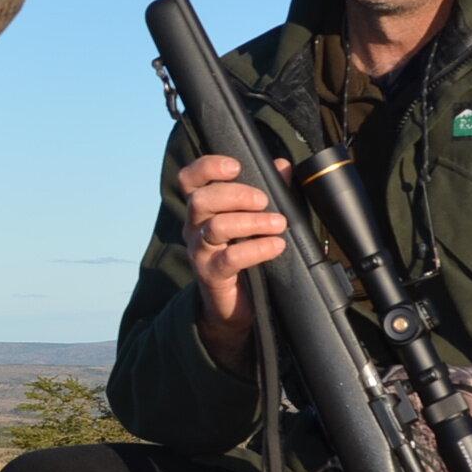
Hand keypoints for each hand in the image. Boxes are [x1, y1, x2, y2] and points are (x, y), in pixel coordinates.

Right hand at [176, 153, 289, 374]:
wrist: (233, 306)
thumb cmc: (245, 255)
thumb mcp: (255, 219)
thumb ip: (269, 190)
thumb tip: (282, 166)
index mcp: (201, 210)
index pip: (188, 180)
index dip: (206, 167)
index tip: (235, 166)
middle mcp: (194, 228)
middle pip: (201, 200)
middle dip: (236, 195)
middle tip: (264, 201)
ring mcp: (199, 253)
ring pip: (215, 228)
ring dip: (251, 222)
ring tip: (278, 223)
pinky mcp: (211, 275)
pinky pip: (230, 258)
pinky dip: (257, 248)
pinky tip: (277, 245)